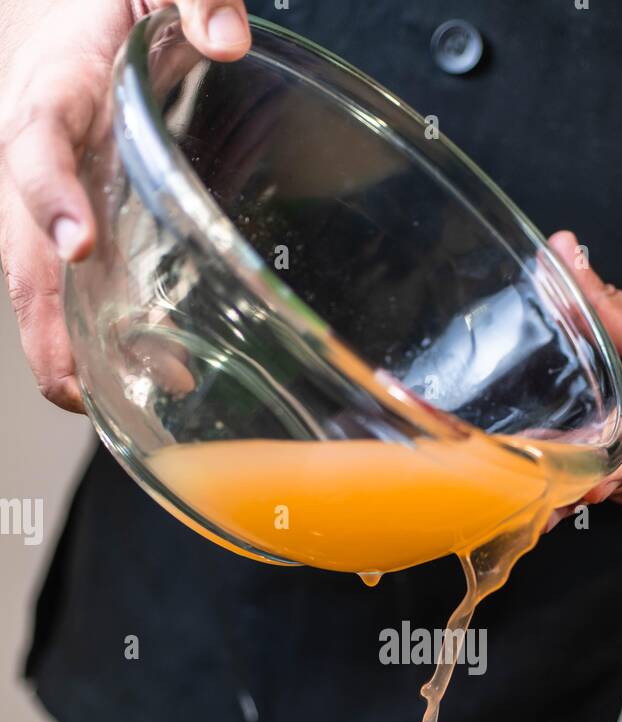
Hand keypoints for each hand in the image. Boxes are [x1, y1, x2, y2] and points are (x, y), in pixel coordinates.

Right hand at [0, 0, 250, 411]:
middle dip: (44, 323)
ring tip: (116, 406)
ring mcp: (38, 199)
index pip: (33, 145)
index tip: (75, 244)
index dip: (49, 196)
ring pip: (32, 282)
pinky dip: (86, 338)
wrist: (60, 10)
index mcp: (47, 91)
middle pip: (18, 248)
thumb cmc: (104, 1)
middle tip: (78, 388)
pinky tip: (141, 377)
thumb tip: (226, 37)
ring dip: (65, 349)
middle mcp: (29, 155)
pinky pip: (60, 287)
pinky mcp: (60, 225)